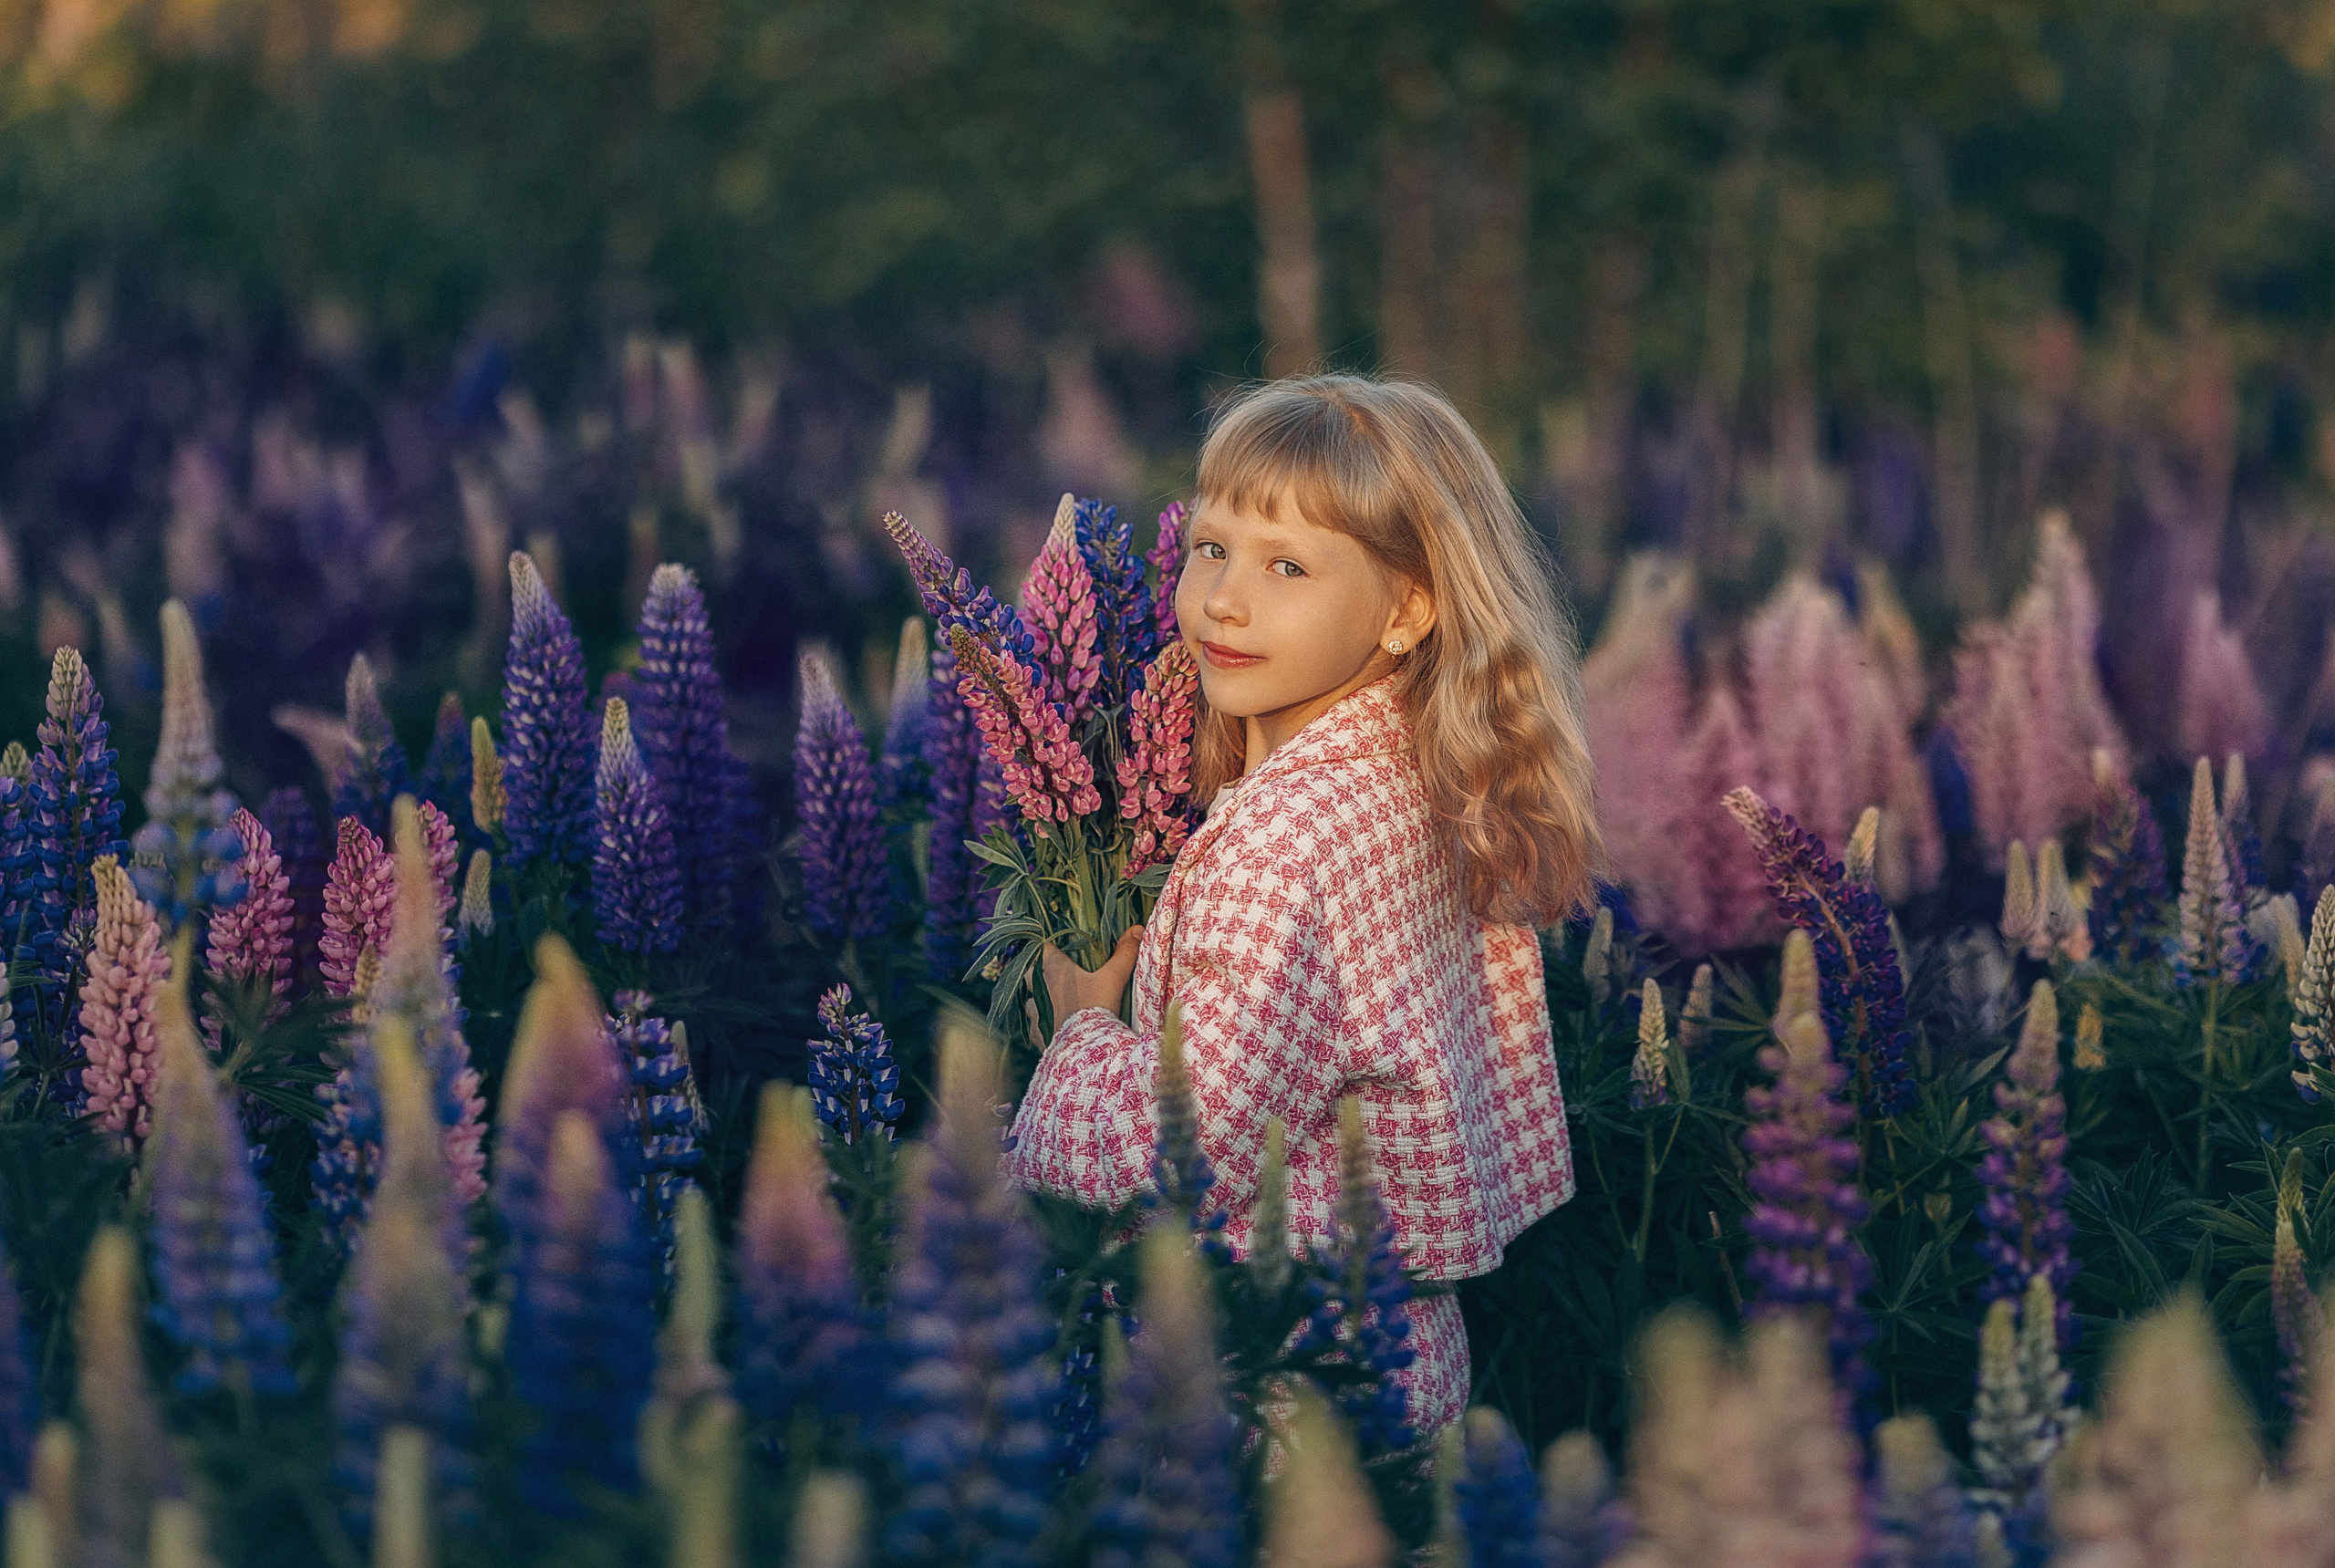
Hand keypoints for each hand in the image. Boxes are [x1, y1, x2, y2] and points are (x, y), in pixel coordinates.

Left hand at [1025, 925, 1142, 1048]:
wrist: (1087, 1049)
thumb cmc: (1097, 1007)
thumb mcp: (1114, 978)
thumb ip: (1125, 953)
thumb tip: (1138, 928)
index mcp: (1055, 971)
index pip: (1041, 950)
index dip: (1047, 948)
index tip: (1055, 948)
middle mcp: (1041, 990)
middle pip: (1029, 974)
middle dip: (1037, 974)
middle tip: (1052, 976)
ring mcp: (1037, 1015)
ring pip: (1030, 1002)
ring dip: (1039, 1002)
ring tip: (1052, 1004)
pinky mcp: (1039, 1036)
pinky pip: (1035, 1028)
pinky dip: (1042, 1027)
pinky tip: (1052, 1029)